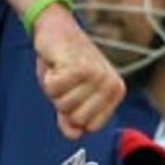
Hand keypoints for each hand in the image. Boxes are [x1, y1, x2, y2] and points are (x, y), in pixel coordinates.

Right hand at [31, 5, 124, 139]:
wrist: (57, 28)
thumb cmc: (65, 64)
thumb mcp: (69, 97)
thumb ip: (71, 120)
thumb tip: (74, 135)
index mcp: (115, 92)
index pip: (90, 127)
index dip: (74, 114)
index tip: (74, 92)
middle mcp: (109, 84)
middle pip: (77, 118)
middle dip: (63, 102)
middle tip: (66, 80)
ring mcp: (96, 75)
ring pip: (64, 105)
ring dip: (55, 89)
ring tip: (61, 71)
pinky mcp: (79, 67)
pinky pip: (54, 90)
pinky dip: (49, 78)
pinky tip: (56, 64)